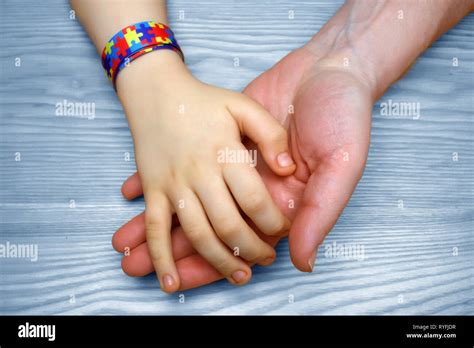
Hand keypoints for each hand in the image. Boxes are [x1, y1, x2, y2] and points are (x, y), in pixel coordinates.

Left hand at [113, 44, 372, 288]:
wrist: (331, 68)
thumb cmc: (345, 117)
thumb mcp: (342, 166)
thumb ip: (319, 213)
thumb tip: (301, 261)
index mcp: (284, 205)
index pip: (241, 244)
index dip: (211, 264)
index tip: (175, 279)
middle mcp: (257, 191)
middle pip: (211, 229)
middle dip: (175, 250)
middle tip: (134, 266)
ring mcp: (238, 167)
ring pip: (194, 201)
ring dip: (159, 223)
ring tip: (122, 242)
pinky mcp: (223, 140)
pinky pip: (191, 165)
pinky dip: (164, 178)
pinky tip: (131, 193)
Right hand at [117, 50, 294, 291]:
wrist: (156, 92)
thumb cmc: (204, 100)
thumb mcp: (243, 105)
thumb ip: (270, 134)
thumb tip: (289, 170)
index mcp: (225, 153)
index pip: (254, 199)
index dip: (273, 221)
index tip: (285, 230)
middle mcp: (199, 173)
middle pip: (228, 224)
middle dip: (252, 249)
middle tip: (268, 258)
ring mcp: (173, 184)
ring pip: (197, 234)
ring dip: (219, 262)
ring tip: (240, 277)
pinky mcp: (154, 190)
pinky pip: (155, 229)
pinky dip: (161, 258)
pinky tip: (171, 284)